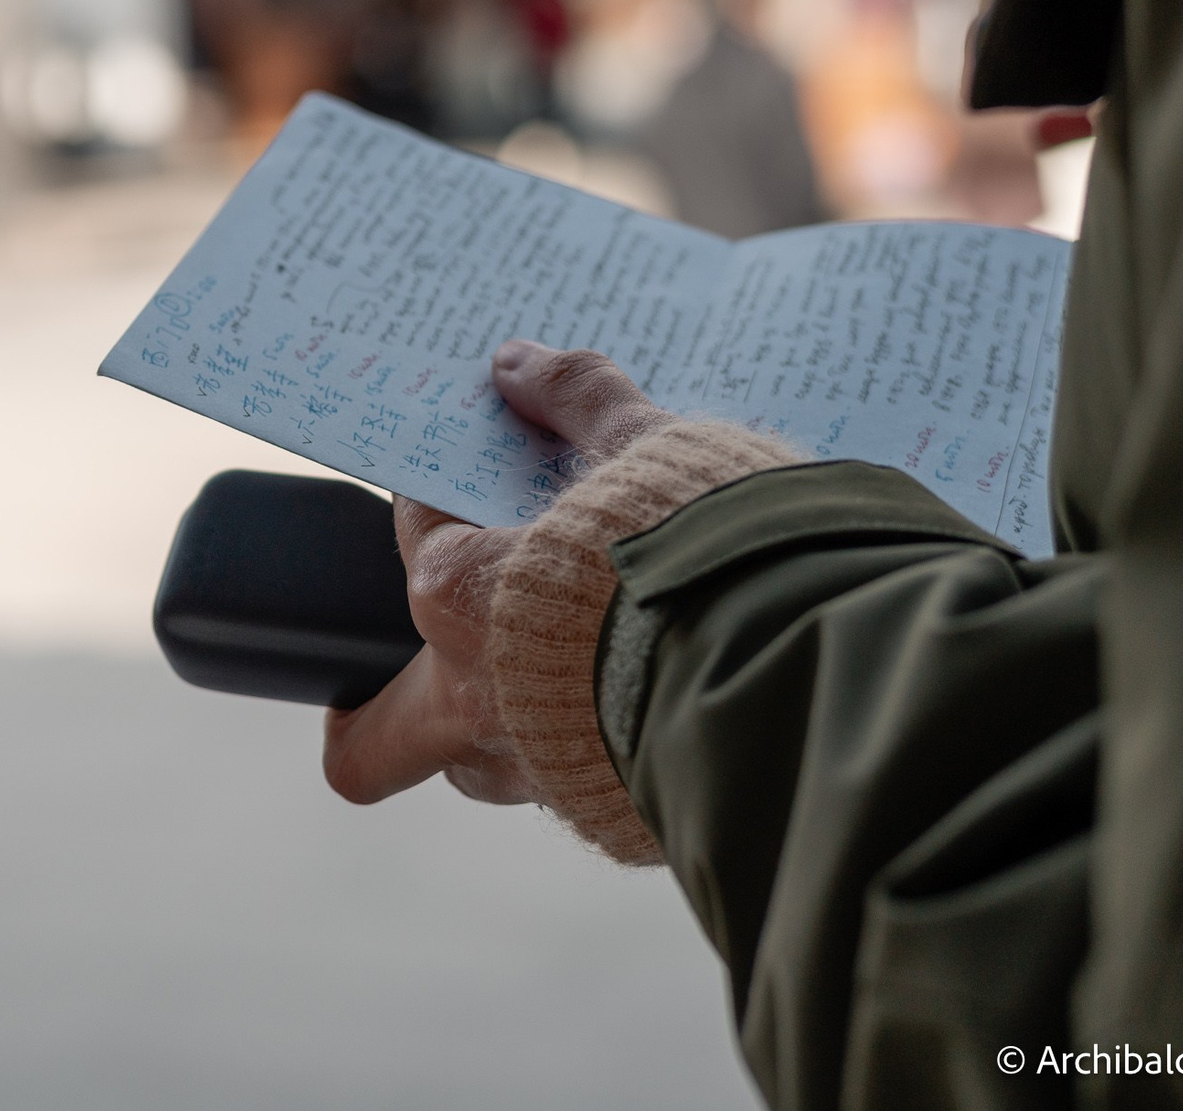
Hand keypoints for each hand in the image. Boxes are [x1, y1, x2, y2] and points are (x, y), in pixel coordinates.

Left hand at [322, 339, 670, 806]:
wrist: (814, 670)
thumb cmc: (715, 550)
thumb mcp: (647, 446)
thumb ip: (578, 398)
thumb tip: (521, 363)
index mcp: (458, 597)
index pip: (416, 527)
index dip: (445, 494)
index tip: (477, 474)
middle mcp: (473, 704)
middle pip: (375, 737)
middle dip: (369, 715)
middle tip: (394, 671)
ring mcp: (538, 775)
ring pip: (473, 772)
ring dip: (490, 726)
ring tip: (541, 673)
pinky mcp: (610, 819)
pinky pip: (564, 789)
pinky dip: (580, 748)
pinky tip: (631, 700)